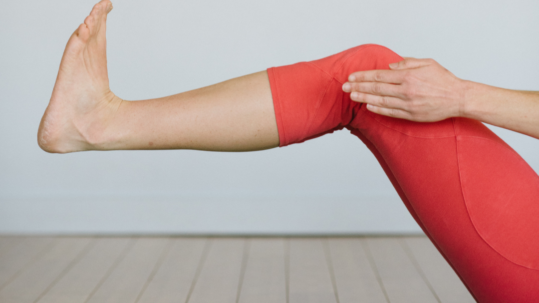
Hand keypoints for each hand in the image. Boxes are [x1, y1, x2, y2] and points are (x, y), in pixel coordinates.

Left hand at [342, 58, 466, 121]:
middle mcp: (406, 90)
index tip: (351, 77)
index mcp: (408, 76)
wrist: (459, 98)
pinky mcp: (411, 115)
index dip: (363, 76)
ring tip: (352, 96)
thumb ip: (407, 62)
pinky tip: (368, 106)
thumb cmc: (443, 79)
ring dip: (364, 98)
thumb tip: (390, 66)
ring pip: (380, 101)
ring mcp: (408, 104)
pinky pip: (390, 112)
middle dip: (358, 87)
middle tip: (344, 86)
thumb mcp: (427, 63)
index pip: (379, 75)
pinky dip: (378, 109)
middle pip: (376, 88)